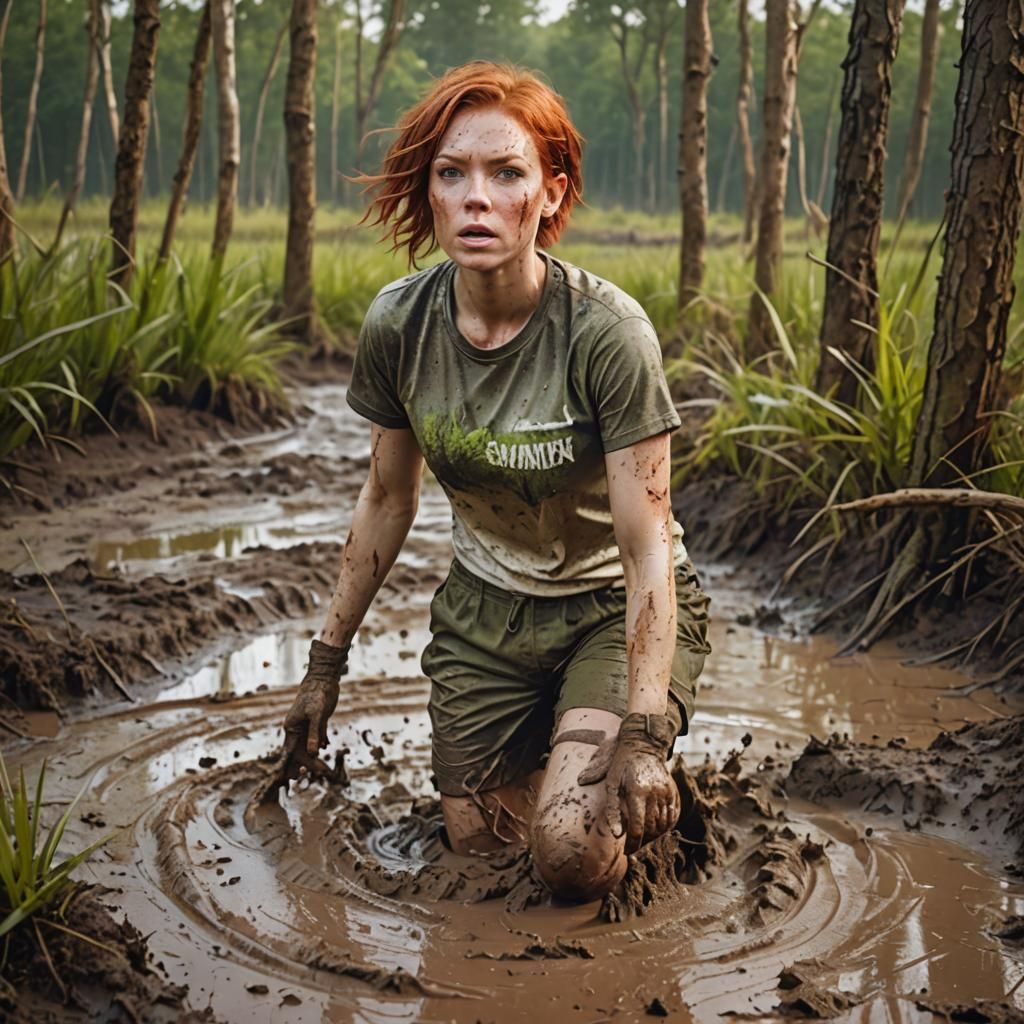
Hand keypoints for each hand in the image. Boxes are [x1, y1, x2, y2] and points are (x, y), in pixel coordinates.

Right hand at [256, 639, 348, 804]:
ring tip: (326, 770)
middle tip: (324, 773)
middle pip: (302, 752)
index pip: (292, 752)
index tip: (300, 777)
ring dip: (317, 757)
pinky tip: (327, 749)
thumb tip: (314, 753)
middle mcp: (297, 729)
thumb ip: (314, 733)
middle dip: (311, 764)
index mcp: (291, 728)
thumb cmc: (316, 694)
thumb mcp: (316, 714)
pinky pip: (317, 738)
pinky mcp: (317, 723)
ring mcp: (307, 726)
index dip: (296, 765)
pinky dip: (321, 744)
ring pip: (310, 747)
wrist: (323, 679)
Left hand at [577, 713, 679, 852]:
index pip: (638, 826)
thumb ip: (612, 809)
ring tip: (642, 838)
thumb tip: (616, 834)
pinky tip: (655, 829)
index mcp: (637, 790)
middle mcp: (655, 792)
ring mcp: (667, 792)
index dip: (633, 843)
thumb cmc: (622, 765)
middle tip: (633, 847)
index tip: (627, 851)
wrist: (643, 745)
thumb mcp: (611, 783)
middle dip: (642, 841)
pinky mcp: (673, 791)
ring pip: (663, 825)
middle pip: (651, 828)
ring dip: (653, 836)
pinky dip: (665, 827)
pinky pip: (673, 816)